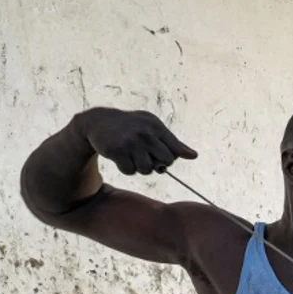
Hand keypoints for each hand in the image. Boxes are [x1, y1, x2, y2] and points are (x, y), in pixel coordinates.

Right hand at [78, 108, 197, 175]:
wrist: (99, 122)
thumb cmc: (132, 127)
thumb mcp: (153, 128)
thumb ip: (173, 142)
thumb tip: (193, 156)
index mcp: (156, 126)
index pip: (176, 150)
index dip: (171, 157)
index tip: (160, 154)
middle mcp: (145, 133)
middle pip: (166, 162)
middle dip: (158, 164)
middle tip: (147, 157)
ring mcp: (130, 142)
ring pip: (147, 170)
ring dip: (140, 168)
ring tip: (133, 156)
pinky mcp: (116, 151)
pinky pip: (130, 171)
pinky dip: (126, 169)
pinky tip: (121, 158)